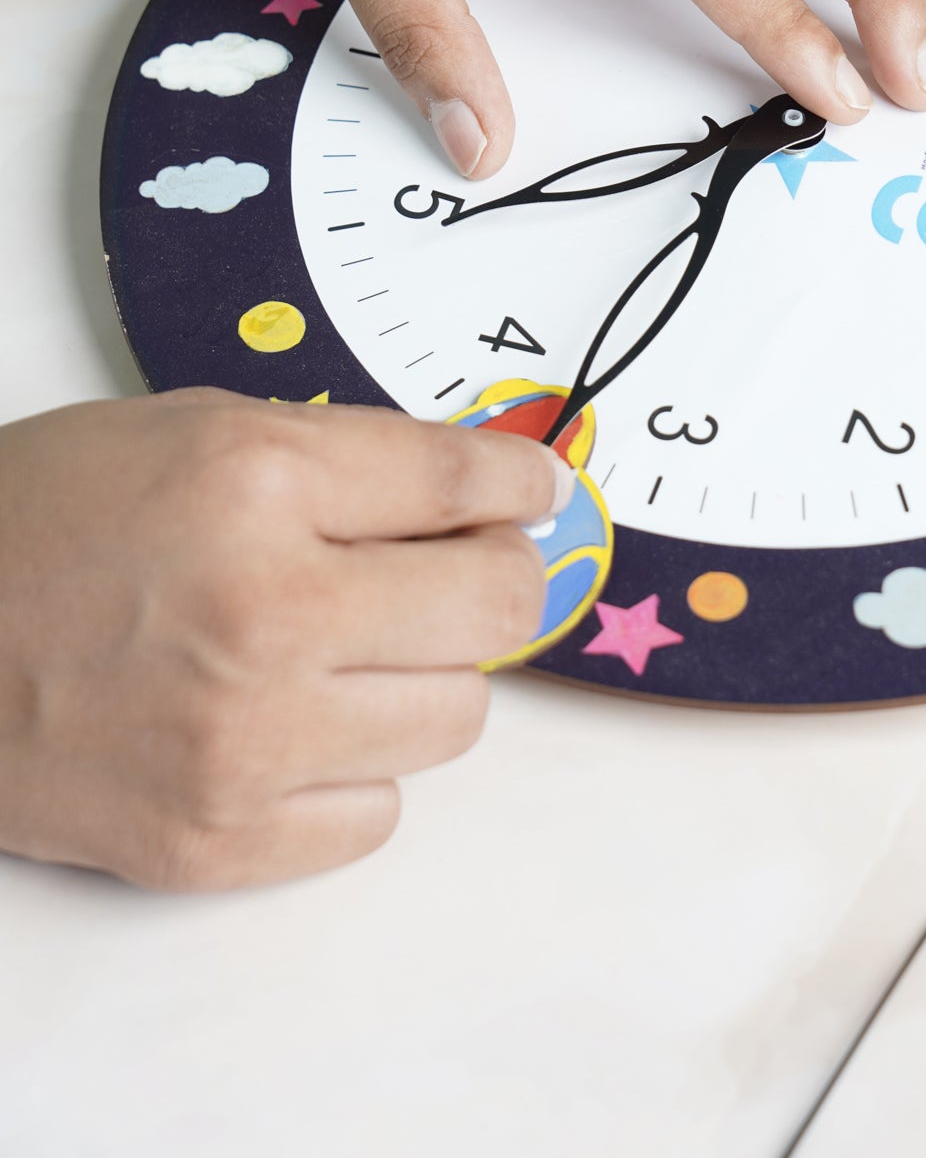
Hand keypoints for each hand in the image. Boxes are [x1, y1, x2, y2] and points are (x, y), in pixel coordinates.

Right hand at [0, 390, 568, 890]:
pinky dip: (351, 768)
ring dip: (419, 678)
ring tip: (345, 651)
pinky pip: (377, 812)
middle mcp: (265, 610)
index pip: (463, 482)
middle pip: (496, 608)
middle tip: (454, 572)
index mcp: (256, 481)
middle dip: (492, 580)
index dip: (519, 486)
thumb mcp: (192, 429)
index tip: (531, 494)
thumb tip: (479, 491)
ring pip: (457, 718)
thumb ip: (340, 456)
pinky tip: (288, 726)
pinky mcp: (216, 841)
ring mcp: (245, 740)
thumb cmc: (42, 522)